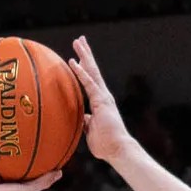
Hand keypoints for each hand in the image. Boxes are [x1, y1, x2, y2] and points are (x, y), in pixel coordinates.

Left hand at [67, 36, 133, 162]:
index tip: (78, 56)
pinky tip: (73, 61)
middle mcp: (103, 95)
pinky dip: (81, 72)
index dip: (84, 67)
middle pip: (93, 70)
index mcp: (100, 101)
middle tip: (79, 40)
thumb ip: (86, 122)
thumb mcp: (90, 131)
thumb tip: (82, 118)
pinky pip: (89, 83)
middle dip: (86, 54)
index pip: (90, 80)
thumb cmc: (105, 144)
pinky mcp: (101, 101)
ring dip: (84, 55)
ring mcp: (103, 97)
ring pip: (92, 71)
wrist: (117, 150)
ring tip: (78, 41)